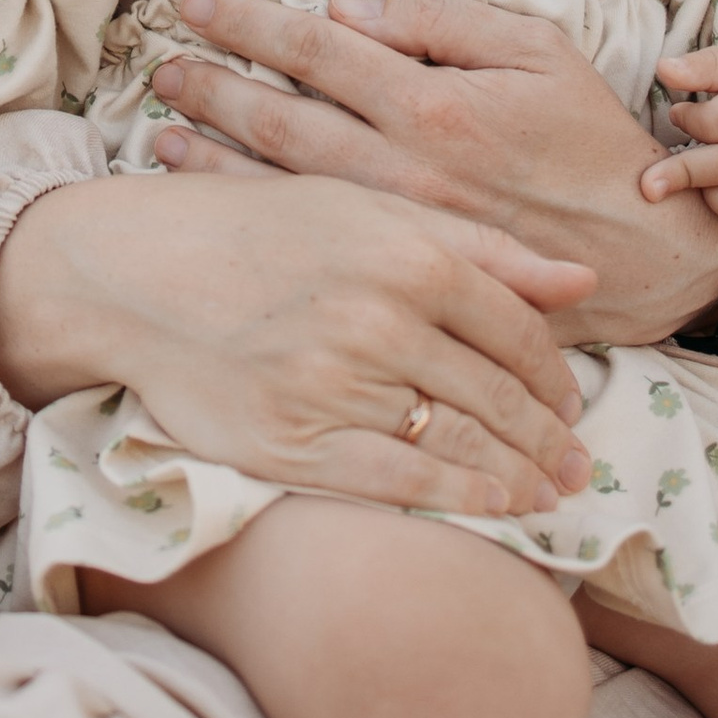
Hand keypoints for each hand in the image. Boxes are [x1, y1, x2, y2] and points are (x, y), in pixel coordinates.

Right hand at [0, 164, 599, 516]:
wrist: (134, 273)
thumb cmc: (254, 232)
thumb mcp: (365, 210)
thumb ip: (478, 246)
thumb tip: (583, 279)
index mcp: (408, 255)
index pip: (515, 330)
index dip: (554, 374)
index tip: (571, 402)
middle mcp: (381, 321)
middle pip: (498, 396)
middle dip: (549, 438)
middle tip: (579, 464)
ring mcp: (338, 387)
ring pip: (459, 445)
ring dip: (519, 476)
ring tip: (550, 494)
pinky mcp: (296, 445)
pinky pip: (402, 484)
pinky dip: (460, 499)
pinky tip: (494, 508)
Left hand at [141, 0, 717, 347]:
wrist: (642, 250)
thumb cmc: (590, 138)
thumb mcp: (539, 48)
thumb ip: (444, 21)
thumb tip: (352, 14)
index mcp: (434, 102)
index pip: (316, 51)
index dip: (250, 21)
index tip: (197, 0)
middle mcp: (402, 169)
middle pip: (280, 117)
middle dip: (212, 84)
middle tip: (162, 60)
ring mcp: (395, 229)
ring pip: (281, 185)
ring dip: (214, 154)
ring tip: (161, 131)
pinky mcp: (400, 273)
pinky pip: (311, 238)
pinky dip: (254, 214)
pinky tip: (216, 199)